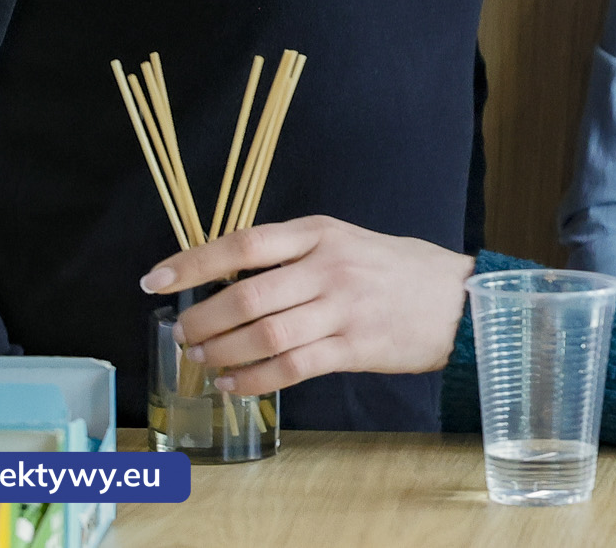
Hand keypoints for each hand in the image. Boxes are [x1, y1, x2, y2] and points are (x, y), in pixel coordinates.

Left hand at [139, 215, 473, 396]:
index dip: (193, 261)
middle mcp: (330, 267)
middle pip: (247, 296)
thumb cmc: (398, 269)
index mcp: (322, 231)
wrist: (460, 300)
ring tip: (204, 360)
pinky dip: (254, 379)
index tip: (154, 278)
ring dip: (223, 352)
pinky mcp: (355, 348)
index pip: (244, 243)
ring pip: (264, 335)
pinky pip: (292, 367)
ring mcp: (343, 309)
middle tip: (183, 333)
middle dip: (203, 319)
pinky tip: (235, 384)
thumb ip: (296, 254)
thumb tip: (228, 276)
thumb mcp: (348, 241)